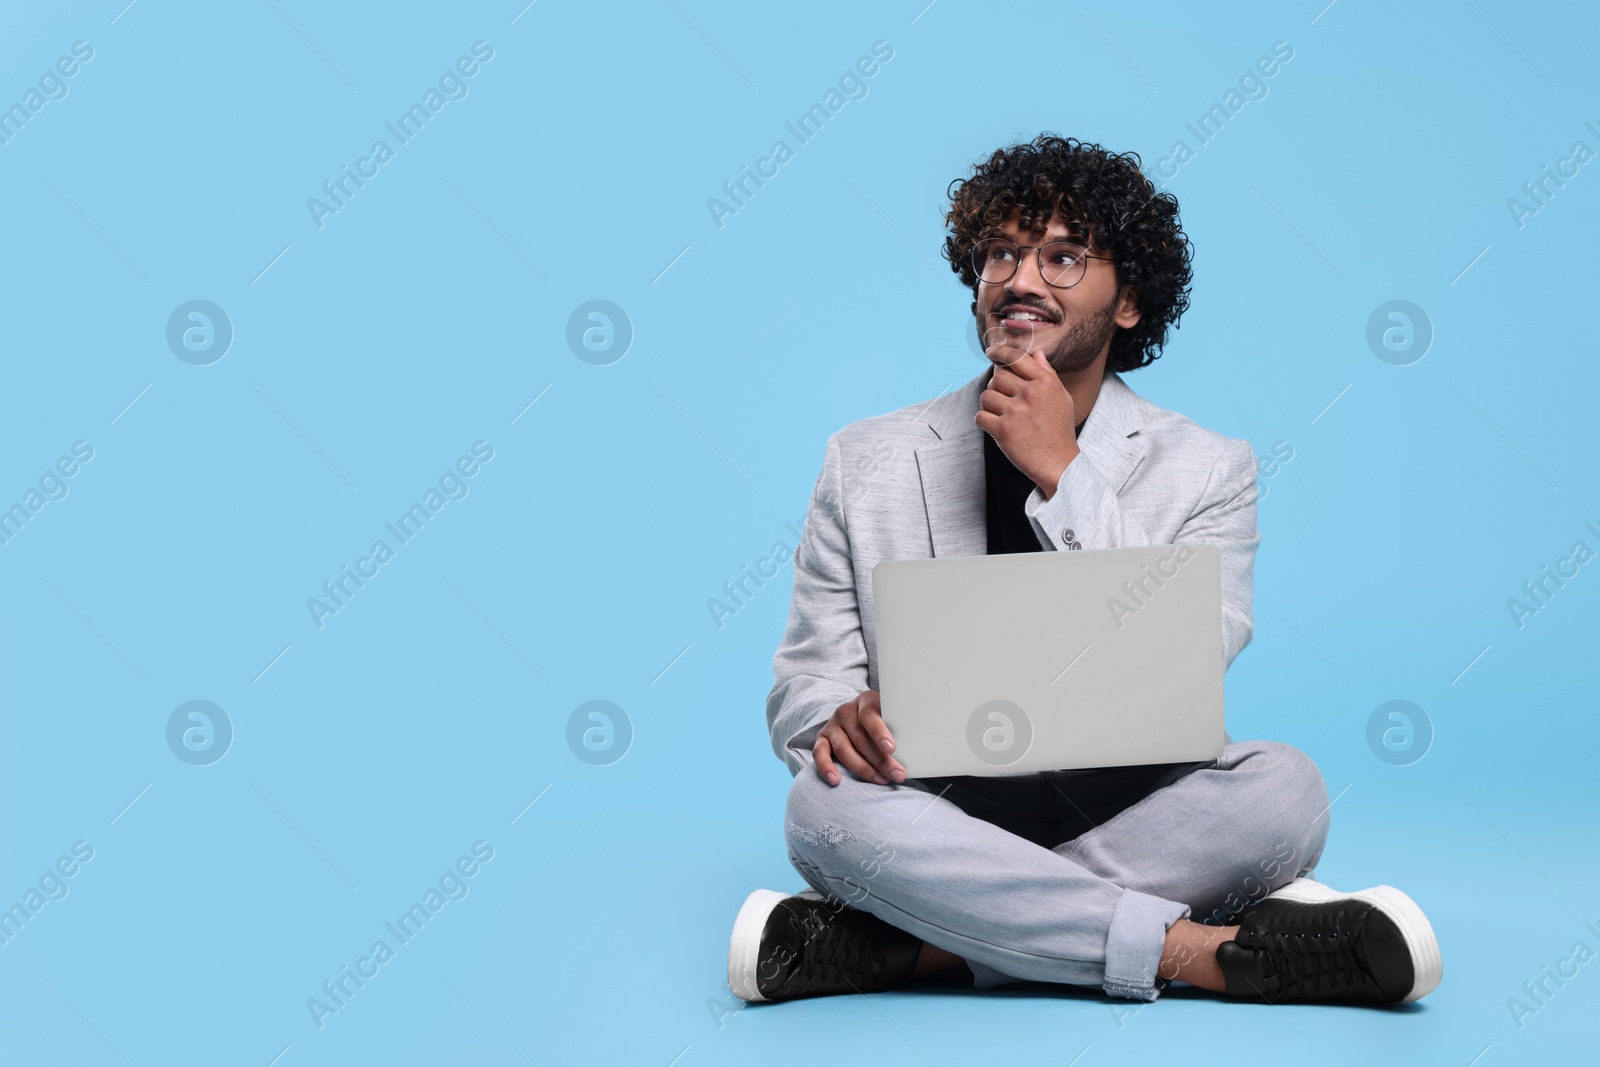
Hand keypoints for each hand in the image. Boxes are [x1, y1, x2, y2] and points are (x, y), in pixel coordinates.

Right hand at [813, 690, 904, 786]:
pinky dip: (826, 767)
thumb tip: (921, 745)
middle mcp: (846, 711)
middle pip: (861, 738)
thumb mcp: (891, 714)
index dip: (880, 732)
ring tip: (881, 780)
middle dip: (881, 759)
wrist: (856, 714)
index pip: (870, 716)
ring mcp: (832, 725)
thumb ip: (900, 724)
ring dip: (863, 768)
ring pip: (843, 749)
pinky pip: (819, 753)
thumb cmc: (882, 719)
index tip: (892, 748)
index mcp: (865, 701)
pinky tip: (836, 780)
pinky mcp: (821, 739)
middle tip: (898, 774)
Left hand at [976, 347, 1079, 498]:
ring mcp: (1016, 411)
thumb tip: (1036, 353)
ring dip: (989, 405)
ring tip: (1002, 416)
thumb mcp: (1062, 398)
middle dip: (997, 387)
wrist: (1060, 464)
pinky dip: (984, 422)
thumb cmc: (1060, 431)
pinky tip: (996, 427)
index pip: (1016, 357)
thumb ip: (1048, 374)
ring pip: (986, 396)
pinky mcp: (1003, 430)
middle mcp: (1030, 394)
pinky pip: (980, 416)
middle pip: (997, 376)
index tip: (991, 352)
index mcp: (1045, 383)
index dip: (1000, 352)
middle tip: (1004, 400)